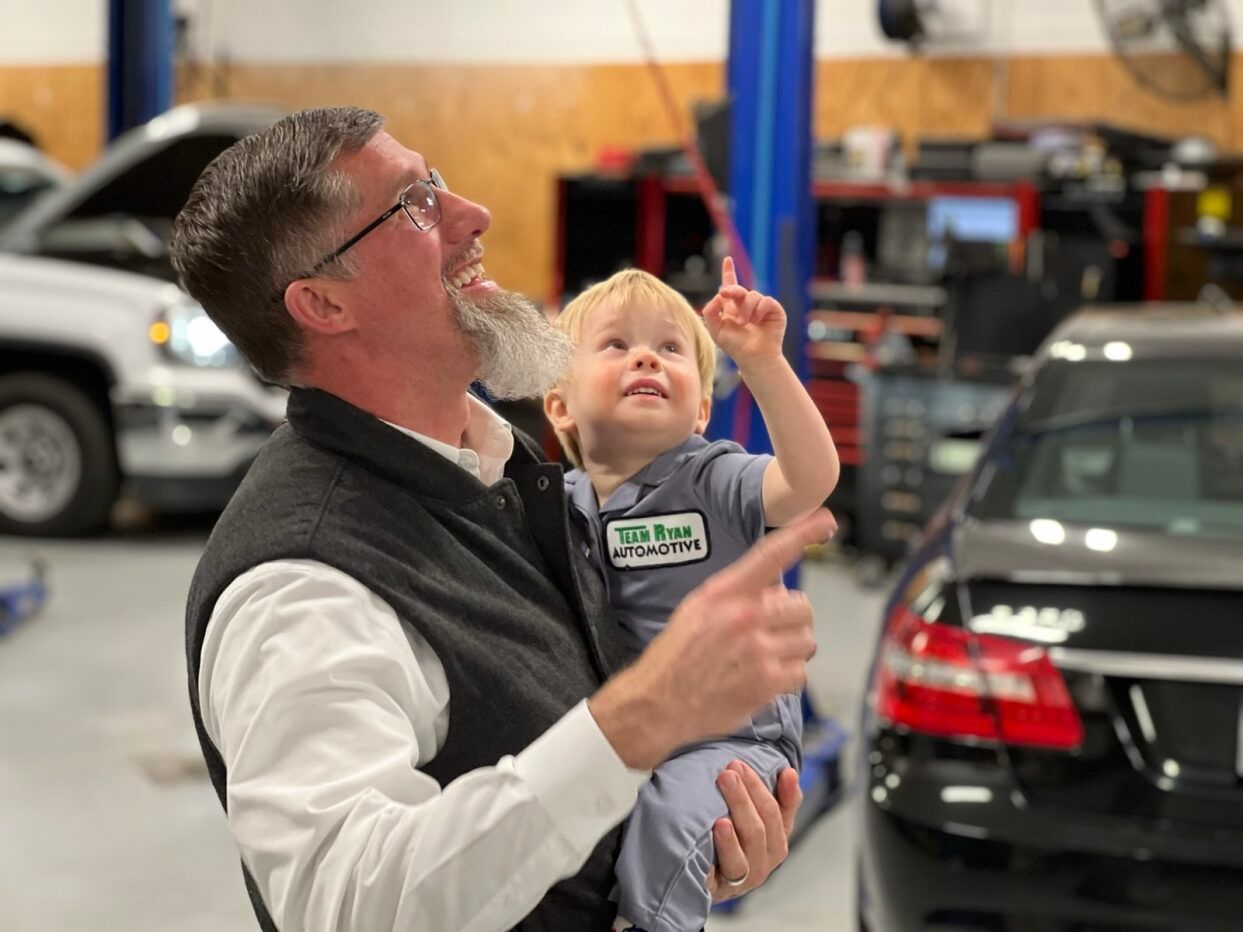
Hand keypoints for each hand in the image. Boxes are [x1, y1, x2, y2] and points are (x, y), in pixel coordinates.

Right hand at [588, 509, 834, 768]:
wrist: (658, 701)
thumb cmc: (678, 653)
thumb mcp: (698, 607)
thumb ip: (739, 593)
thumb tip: (778, 588)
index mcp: (725, 591)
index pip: (771, 554)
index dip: (803, 534)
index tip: (826, 521)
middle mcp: (744, 615)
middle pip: (803, 606)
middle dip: (792, 620)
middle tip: (769, 632)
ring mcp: (758, 650)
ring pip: (807, 641)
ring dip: (792, 649)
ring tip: (763, 657)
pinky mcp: (767, 682)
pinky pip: (800, 672)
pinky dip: (787, 677)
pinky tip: (762, 678)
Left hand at [701, 256, 786, 365]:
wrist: (753, 357)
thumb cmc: (735, 346)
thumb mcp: (715, 329)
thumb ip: (710, 311)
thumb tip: (719, 294)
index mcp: (733, 308)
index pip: (730, 286)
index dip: (729, 272)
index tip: (727, 259)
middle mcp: (747, 305)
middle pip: (738, 289)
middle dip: (731, 289)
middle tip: (725, 294)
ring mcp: (761, 307)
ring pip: (752, 295)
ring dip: (745, 309)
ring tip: (744, 323)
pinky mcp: (774, 310)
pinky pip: (766, 301)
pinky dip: (759, 310)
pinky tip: (757, 321)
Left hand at [708, 762, 801, 900]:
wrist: (695, 872)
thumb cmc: (727, 835)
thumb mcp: (750, 813)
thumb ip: (771, 795)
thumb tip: (789, 772)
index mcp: (775, 842)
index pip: (781, 814)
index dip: (783, 791)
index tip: (780, 770)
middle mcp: (762, 863)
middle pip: (760, 829)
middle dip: (746, 797)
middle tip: (730, 771)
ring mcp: (741, 879)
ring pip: (744, 852)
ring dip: (735, 823)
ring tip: (724, 800)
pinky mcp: (719, 889)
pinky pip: (724, 871)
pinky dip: (724, 848)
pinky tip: (717, 828)